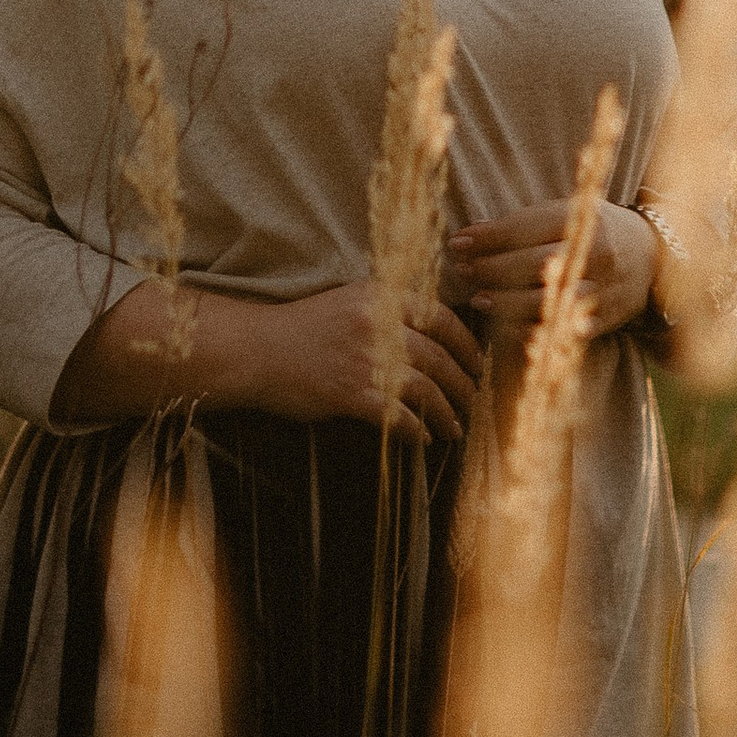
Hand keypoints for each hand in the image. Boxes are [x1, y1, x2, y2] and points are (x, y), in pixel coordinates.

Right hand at [51, 276, 482, 439]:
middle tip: (477, 401)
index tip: (479, 362)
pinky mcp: (352, 394)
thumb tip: (435, 331)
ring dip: (448, 412)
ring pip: (427, 388)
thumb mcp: (351, 302)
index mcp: (382, 297)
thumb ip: (391, 311)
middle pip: (441, 355)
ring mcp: (367, 359)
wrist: (258, 351)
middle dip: (466, 383)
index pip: (442, 315)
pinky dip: (417, 430)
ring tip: (456, 428)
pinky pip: (400, 416)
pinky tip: (423, 440)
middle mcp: (380, 324)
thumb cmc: (305, 329)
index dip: (467, 342)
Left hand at [448, 198, 656, 341]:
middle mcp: (594, 252)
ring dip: (505, 302)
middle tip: (462, 270)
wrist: (654, 256)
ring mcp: (602, 288)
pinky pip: (564, 329)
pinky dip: (534, 331)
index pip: (525, 228)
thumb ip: (528, 223)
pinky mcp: (607, 318)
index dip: (488, 236)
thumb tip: (474, 235)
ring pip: (546, 300)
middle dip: (490, 269)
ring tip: (478, 300)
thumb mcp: (571, 212)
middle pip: (532, 264)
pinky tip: (508, 329)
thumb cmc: (598, 229)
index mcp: (583, 218)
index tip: (458, 241)